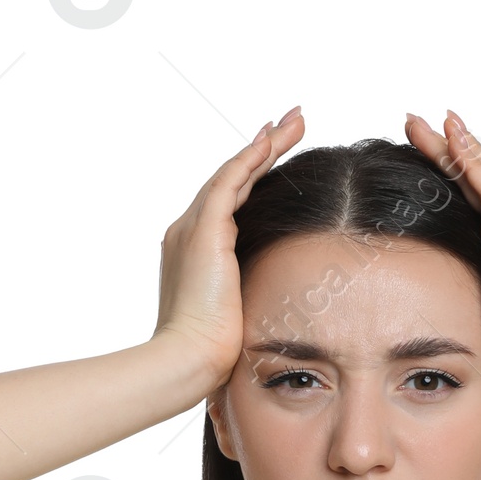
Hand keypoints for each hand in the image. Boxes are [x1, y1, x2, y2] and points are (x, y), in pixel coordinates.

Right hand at [152, 106, 305, 392]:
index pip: (227, 202)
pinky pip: (231, 181)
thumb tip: (269, 306)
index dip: (251, 175)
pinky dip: (252, 158)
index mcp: (193, 251)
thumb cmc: (210, 353)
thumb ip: (245, 299)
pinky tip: (273, 139)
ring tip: (294, 120)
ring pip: (234, 173)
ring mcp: (193, 228)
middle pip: (231, 178)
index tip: (272, 153)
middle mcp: (187, 231)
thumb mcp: (232, 317)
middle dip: (262, 149)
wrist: (187, 359)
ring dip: (265, 144)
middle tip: (288, 122)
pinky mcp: (205, 231)